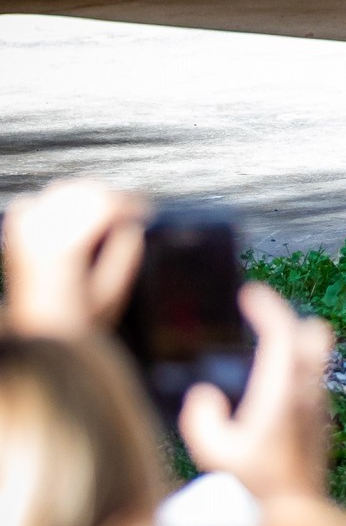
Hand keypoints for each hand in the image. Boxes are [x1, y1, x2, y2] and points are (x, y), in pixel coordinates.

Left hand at [1, 179, 147, 337]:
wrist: (41, 336)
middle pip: (84, 191)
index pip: (105, 204)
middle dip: (112, 197)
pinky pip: (35, 201)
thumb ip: (126, 254)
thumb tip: (133, 227)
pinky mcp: (18, 234)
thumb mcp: (113, 294)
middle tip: (131, 213)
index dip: (132, 203)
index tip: (147, 211)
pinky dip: (55, 203)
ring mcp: (25, 231)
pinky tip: (72, 217)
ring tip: (107, 215)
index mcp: (66, 248)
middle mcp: (41, 234)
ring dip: (88, 196)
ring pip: (62, 189)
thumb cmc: (77, 324)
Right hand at [178, 280, 331, 500]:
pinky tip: (270, 380)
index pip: (284, 334)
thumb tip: (205, 392)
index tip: (249, 293)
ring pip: (316, 356)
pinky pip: (312, 377)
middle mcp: (308, 394)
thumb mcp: (215, 456)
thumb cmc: (255, 487)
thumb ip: (202, 420)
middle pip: (311, 336)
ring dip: (293, 342)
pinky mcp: (320, 420)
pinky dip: (295, 366)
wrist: (296, 518)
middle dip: (287, 318)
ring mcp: (318, 406)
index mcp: (283, 395)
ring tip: (262, 340)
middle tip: (257, 315)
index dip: (269, 307)